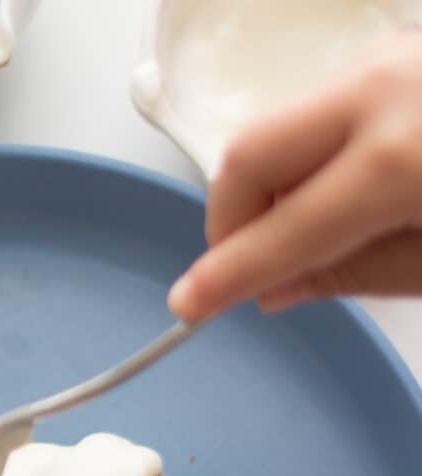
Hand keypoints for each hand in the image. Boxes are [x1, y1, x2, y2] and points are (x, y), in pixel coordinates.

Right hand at [168, 34, 421, 320]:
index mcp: (399, 159)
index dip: (227, 276)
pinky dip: (304, 163)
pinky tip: (336, 197)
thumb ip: (349, 274)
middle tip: (247, 267)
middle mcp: (381, 91)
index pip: (282, 232)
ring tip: (307, 236)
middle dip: (229, 219)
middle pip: (248, 155)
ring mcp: (385, 61)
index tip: (190, 304)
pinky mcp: (390, 57)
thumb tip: (276, 285)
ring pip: (277, 131)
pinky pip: (314, 114)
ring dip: (270, 190)